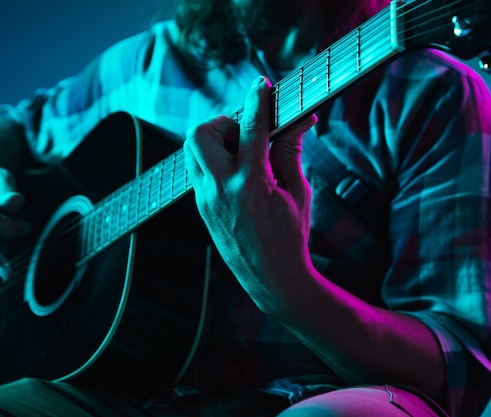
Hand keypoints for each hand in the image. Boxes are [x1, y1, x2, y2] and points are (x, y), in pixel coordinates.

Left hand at [183, 76, 316, 313]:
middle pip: (202, 133)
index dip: (257, 100)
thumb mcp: (298, 192)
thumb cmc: (291, 236)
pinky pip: (195, 168)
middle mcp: (220, 189)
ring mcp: (204, 198)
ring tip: (240, 152)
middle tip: (246, 132)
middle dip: (224, 122)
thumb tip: (299, 119)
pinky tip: (234, 170)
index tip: (261, 84)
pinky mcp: (200, 206)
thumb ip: (291, 151)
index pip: (251, 128)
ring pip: (191, 149)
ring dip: (213, 139)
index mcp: (250, 184)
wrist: (270, 278)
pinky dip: (211, 158)